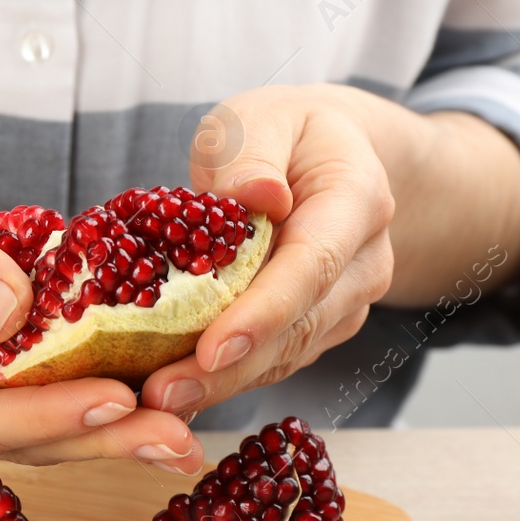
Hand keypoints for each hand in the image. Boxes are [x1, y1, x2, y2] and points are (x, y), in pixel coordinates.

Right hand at [0, 142, 203, 471]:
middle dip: (103, 438)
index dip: (46, 416)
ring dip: (119, 425)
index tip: (114, 400)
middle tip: (181, 441)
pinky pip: (57, 382)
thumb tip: (14, 313)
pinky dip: (109, 380)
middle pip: (24, 436)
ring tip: (190, 428)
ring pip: (47, 420)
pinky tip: (168, 383)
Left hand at [140, 84, 399, 417]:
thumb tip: (256, 195)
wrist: (326, 155)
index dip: (262, 313)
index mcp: (357, 200)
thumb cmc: (283, 134)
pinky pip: (273, 360)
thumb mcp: (259, 118)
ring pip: (285, 356)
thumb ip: (251, 153)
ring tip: (156, 402)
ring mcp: (347, 303)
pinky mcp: (320, 328)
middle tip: (161, 396)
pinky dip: (224, 379)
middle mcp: (364, 262)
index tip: (212, 347)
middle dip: (229, 369)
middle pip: (297, 328)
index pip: (311, 266)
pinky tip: (175, 393)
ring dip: (221, 385)